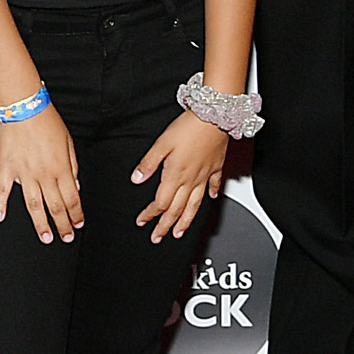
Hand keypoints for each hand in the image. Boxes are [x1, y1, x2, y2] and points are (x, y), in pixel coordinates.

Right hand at [0, 106, 81, 241]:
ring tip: (45, 238)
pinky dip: (0, 205)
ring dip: (40, 224)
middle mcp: (44, 175)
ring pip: (34, 205)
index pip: (72, 198)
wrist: (24, 106)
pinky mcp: (7, 168)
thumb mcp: (68, 141)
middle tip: (66, 237)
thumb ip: (72, 165)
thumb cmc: (47, 121)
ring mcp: (24, 174)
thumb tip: (76, 185)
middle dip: (63, 224)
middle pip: (56, 206)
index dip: (76, 214)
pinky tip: (0, 218)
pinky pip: (3, 191)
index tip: (78, 224)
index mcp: (61, 169)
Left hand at [131, 111, 229, 239]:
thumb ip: (148, 163)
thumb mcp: (161, 143)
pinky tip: (210, 200)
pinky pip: (214, 186)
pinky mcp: (216, 167)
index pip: (160, 203)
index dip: (150, 214)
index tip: (142, 221)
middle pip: (176, 209)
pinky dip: (211, 195)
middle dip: (166, 226)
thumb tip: (136, 179)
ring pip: (194, 205)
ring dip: (186, 221)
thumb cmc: (189, 127)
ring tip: (180, 232)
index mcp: (175, 175)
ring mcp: (205, 175)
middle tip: (159, 237)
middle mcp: (191, 179)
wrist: (214, 116)